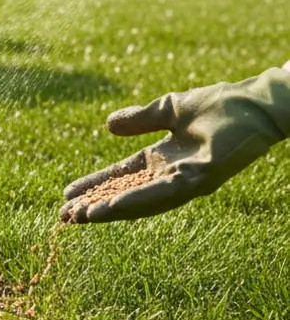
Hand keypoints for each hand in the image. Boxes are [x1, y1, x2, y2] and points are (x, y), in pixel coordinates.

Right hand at [60, 67, 289, 223]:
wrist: (255, 103)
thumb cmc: (220, 104)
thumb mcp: (168, 109)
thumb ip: (139, 119)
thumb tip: (108, 126)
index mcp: (162, 159)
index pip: (122, 177)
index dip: (95, 185)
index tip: (66, 193)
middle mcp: (172, 175)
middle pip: (126, 195)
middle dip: (95, 205)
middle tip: (64, 216)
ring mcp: (185, 181)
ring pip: (141, 202)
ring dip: (110, 210)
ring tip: (81, 217)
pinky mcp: (199, 180)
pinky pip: (161, 195)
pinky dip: (134, 202)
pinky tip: (111, 206)